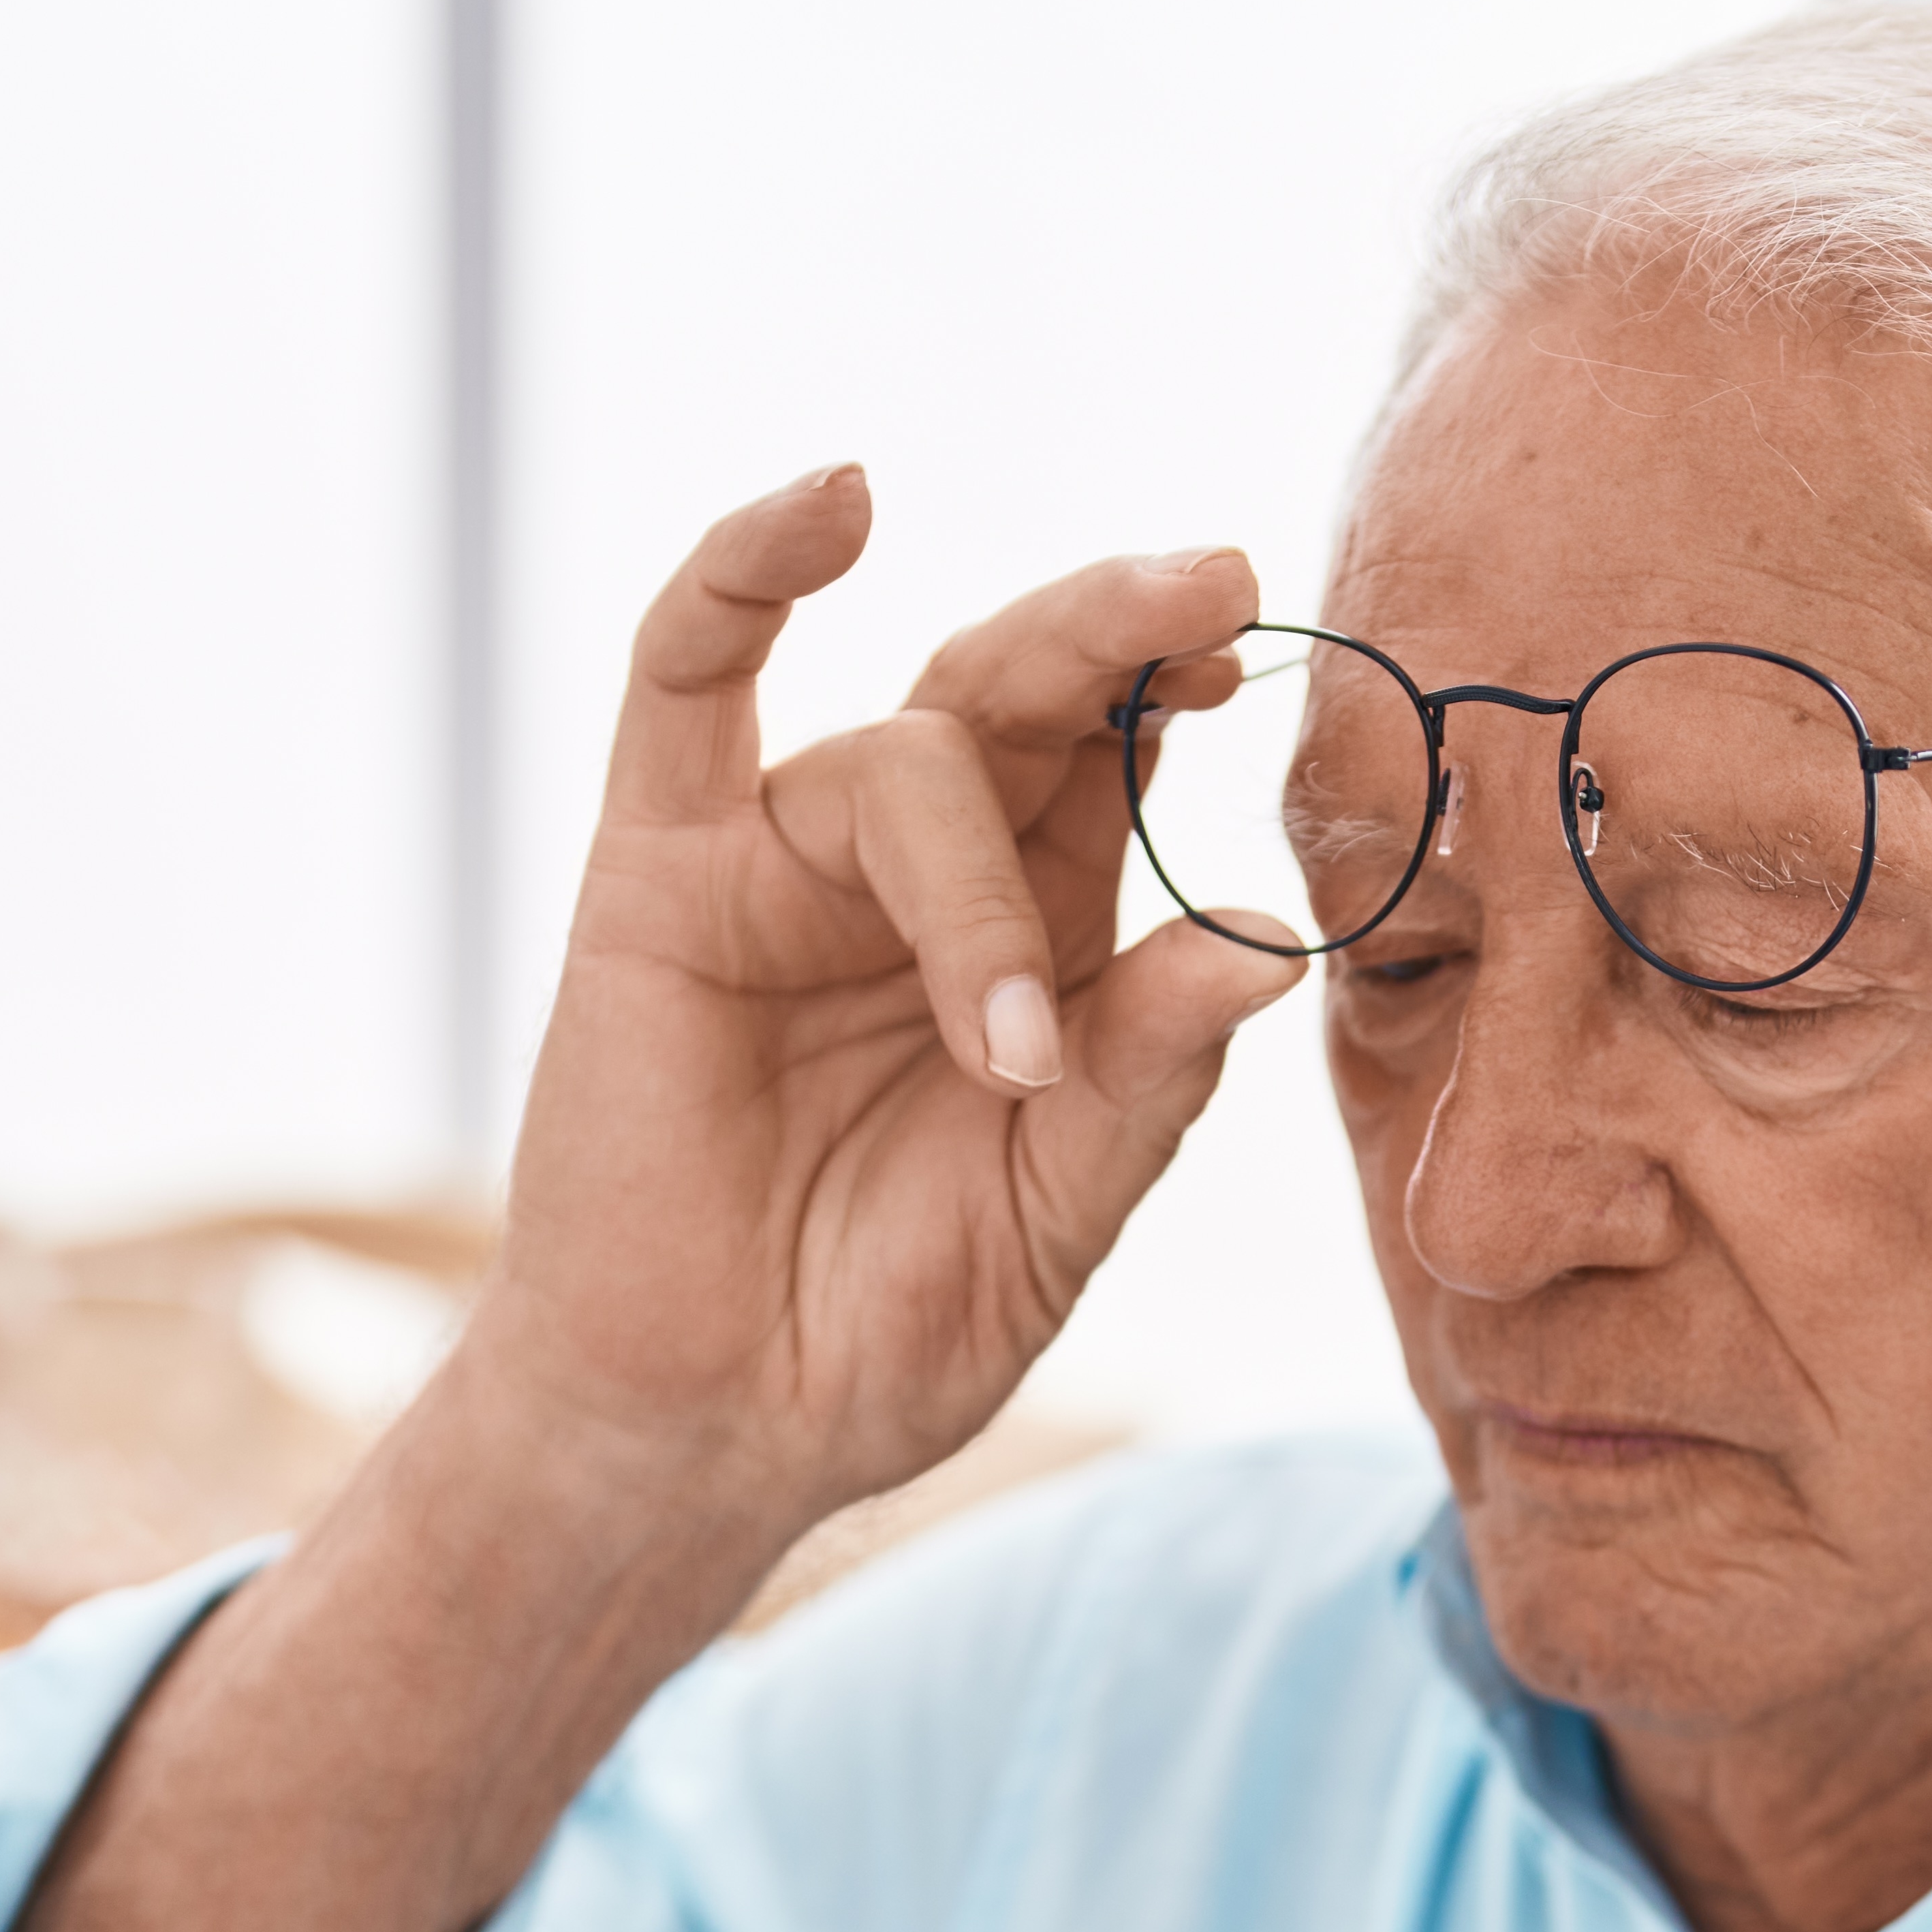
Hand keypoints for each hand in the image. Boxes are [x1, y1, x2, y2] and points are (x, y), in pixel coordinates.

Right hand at [472, 477, 1308, 1539]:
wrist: (711, 1429)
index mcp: (1042, 931)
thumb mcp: (1058, 1212)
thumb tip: (1269, 939)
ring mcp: (789, 858)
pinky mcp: (662, 871)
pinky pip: (687, 677)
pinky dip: (748, 571)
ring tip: (1012, 1067)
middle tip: (1221, 590)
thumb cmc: (886, 1328)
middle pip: (1031, 694)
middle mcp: (923, 867)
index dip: (1188, 689)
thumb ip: (1148, 1074)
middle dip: (1125, 636)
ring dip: (977, 897)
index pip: (1124, 760)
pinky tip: (836, 502)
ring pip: (907, 759)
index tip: (1263, 655)